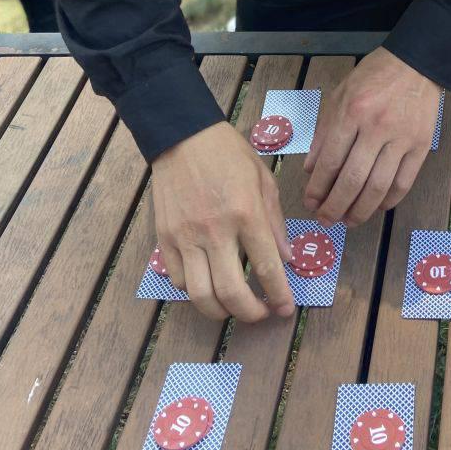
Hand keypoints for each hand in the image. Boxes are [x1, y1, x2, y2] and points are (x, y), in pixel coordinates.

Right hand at [152, 121, 294, 321]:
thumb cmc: (228, 153)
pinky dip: (194, 292)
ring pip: (200, 295)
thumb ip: (275, 221)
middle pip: (232, 292)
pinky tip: (207, 286)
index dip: (279, 296)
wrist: (182, 135)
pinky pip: (179, 280)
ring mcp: (186, 236)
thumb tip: (286, 259)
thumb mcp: (263, 178)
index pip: (267, 267)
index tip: (285, 310)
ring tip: (233, 309)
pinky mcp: (165, 238)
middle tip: (260, 314)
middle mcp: (215, 230)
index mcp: (246, 212)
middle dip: (250, 313)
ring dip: (220, 312)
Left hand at [303, 48, 440, 226]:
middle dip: (335, 206)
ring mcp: (401, 138)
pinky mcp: (421, 145)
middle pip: (352, 179)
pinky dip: (389, 200)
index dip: (317, 188)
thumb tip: (310, 170)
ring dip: (361, 210)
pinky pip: (404, 182)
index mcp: (351, 112)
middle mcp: (375, 127)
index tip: (310, 203)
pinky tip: (376, 207)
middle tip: (326, 220)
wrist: (417, 62)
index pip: (330, 161)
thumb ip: (323, 131)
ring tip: (349, 220)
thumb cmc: (373, 75)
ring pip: (378, 186)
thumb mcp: (339, 94)